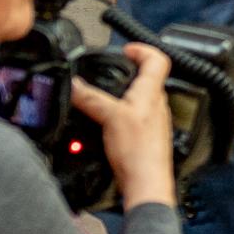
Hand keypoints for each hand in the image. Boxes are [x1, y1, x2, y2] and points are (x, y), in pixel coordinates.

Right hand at [70, 45, 175, 207]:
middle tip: (114, 70)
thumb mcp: (110, 117)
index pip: (158, 59)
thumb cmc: (138, 153)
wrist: (146, 184)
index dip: (142, 49)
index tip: (126, 49)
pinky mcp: (145, 139)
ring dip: (124, 94)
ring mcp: (153, 123)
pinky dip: (121, 115)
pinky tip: (107, 123)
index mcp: (152, 94)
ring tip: (106, 95)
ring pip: (140, 100)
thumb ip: (91, 99)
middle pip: (148, 79)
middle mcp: (156, 106)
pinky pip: (134, 119)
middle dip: (130, 71)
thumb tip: (75, 85)